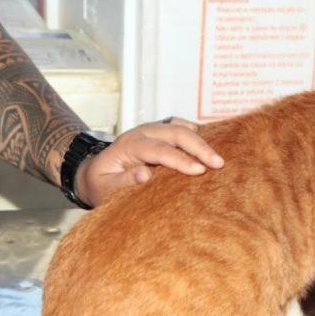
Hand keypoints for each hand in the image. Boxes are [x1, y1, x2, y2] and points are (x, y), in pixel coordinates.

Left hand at [76, 117, 223, 205]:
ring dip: (201, 140)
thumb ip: (123, 181)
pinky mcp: (160, 132)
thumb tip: (145, 175)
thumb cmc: (101, 183)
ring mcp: (152, 129)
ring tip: (219, 157)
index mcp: (128, 146)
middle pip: (175, 133)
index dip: (180, 160)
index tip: (200, 171)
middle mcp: (142, 133)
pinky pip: (182, 127)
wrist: (95, 171)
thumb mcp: (104, 188)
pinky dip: (197, 134)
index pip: (159, 150)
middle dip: (199, 147)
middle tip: (219, 164)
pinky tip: (212, 144)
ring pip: (181, 127)